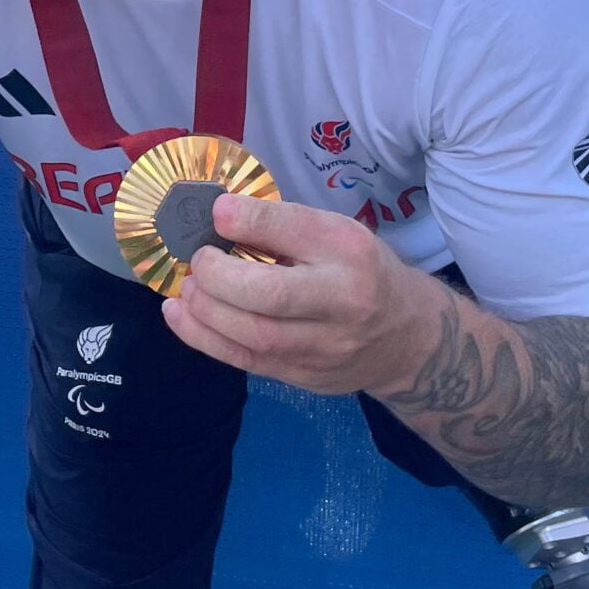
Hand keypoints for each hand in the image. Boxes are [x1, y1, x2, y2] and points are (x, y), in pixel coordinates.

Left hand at [159, 193, 429, 396]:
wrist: (407, 339)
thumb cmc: (361, 273)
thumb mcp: (337, 235)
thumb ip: (285, 227)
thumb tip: (217, 214)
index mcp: (350, 251)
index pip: (297, 230)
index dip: (249, 219)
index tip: (216, 211)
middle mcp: (343, 300)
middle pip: (271, 294)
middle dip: (219, 276)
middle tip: (197, 259)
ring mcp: (325, 347)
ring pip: (255, 336)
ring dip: (205, 311)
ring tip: (186, 288)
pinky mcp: (305, 377)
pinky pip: (247, 361)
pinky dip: (205, 338)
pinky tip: (181, 315)